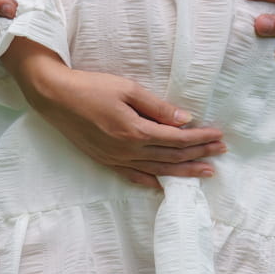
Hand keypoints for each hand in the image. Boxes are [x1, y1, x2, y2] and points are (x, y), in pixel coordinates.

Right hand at [3, 40, 226, 189]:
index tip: (218, 135)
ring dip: (184, 171)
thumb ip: (157, 107)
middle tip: (221, 152)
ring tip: (205, 172)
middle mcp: (127, 151)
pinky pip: (133, 177)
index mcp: (135, 132)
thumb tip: (185, 120)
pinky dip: (152, 182)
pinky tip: (164, 186)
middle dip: (199, 155)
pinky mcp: (105, 161)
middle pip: (172, 157)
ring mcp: (115, 159)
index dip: (200, 138)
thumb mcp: (127, 88)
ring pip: (157, 170)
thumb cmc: (90, 87)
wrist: (54, 97)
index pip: (177, 139)